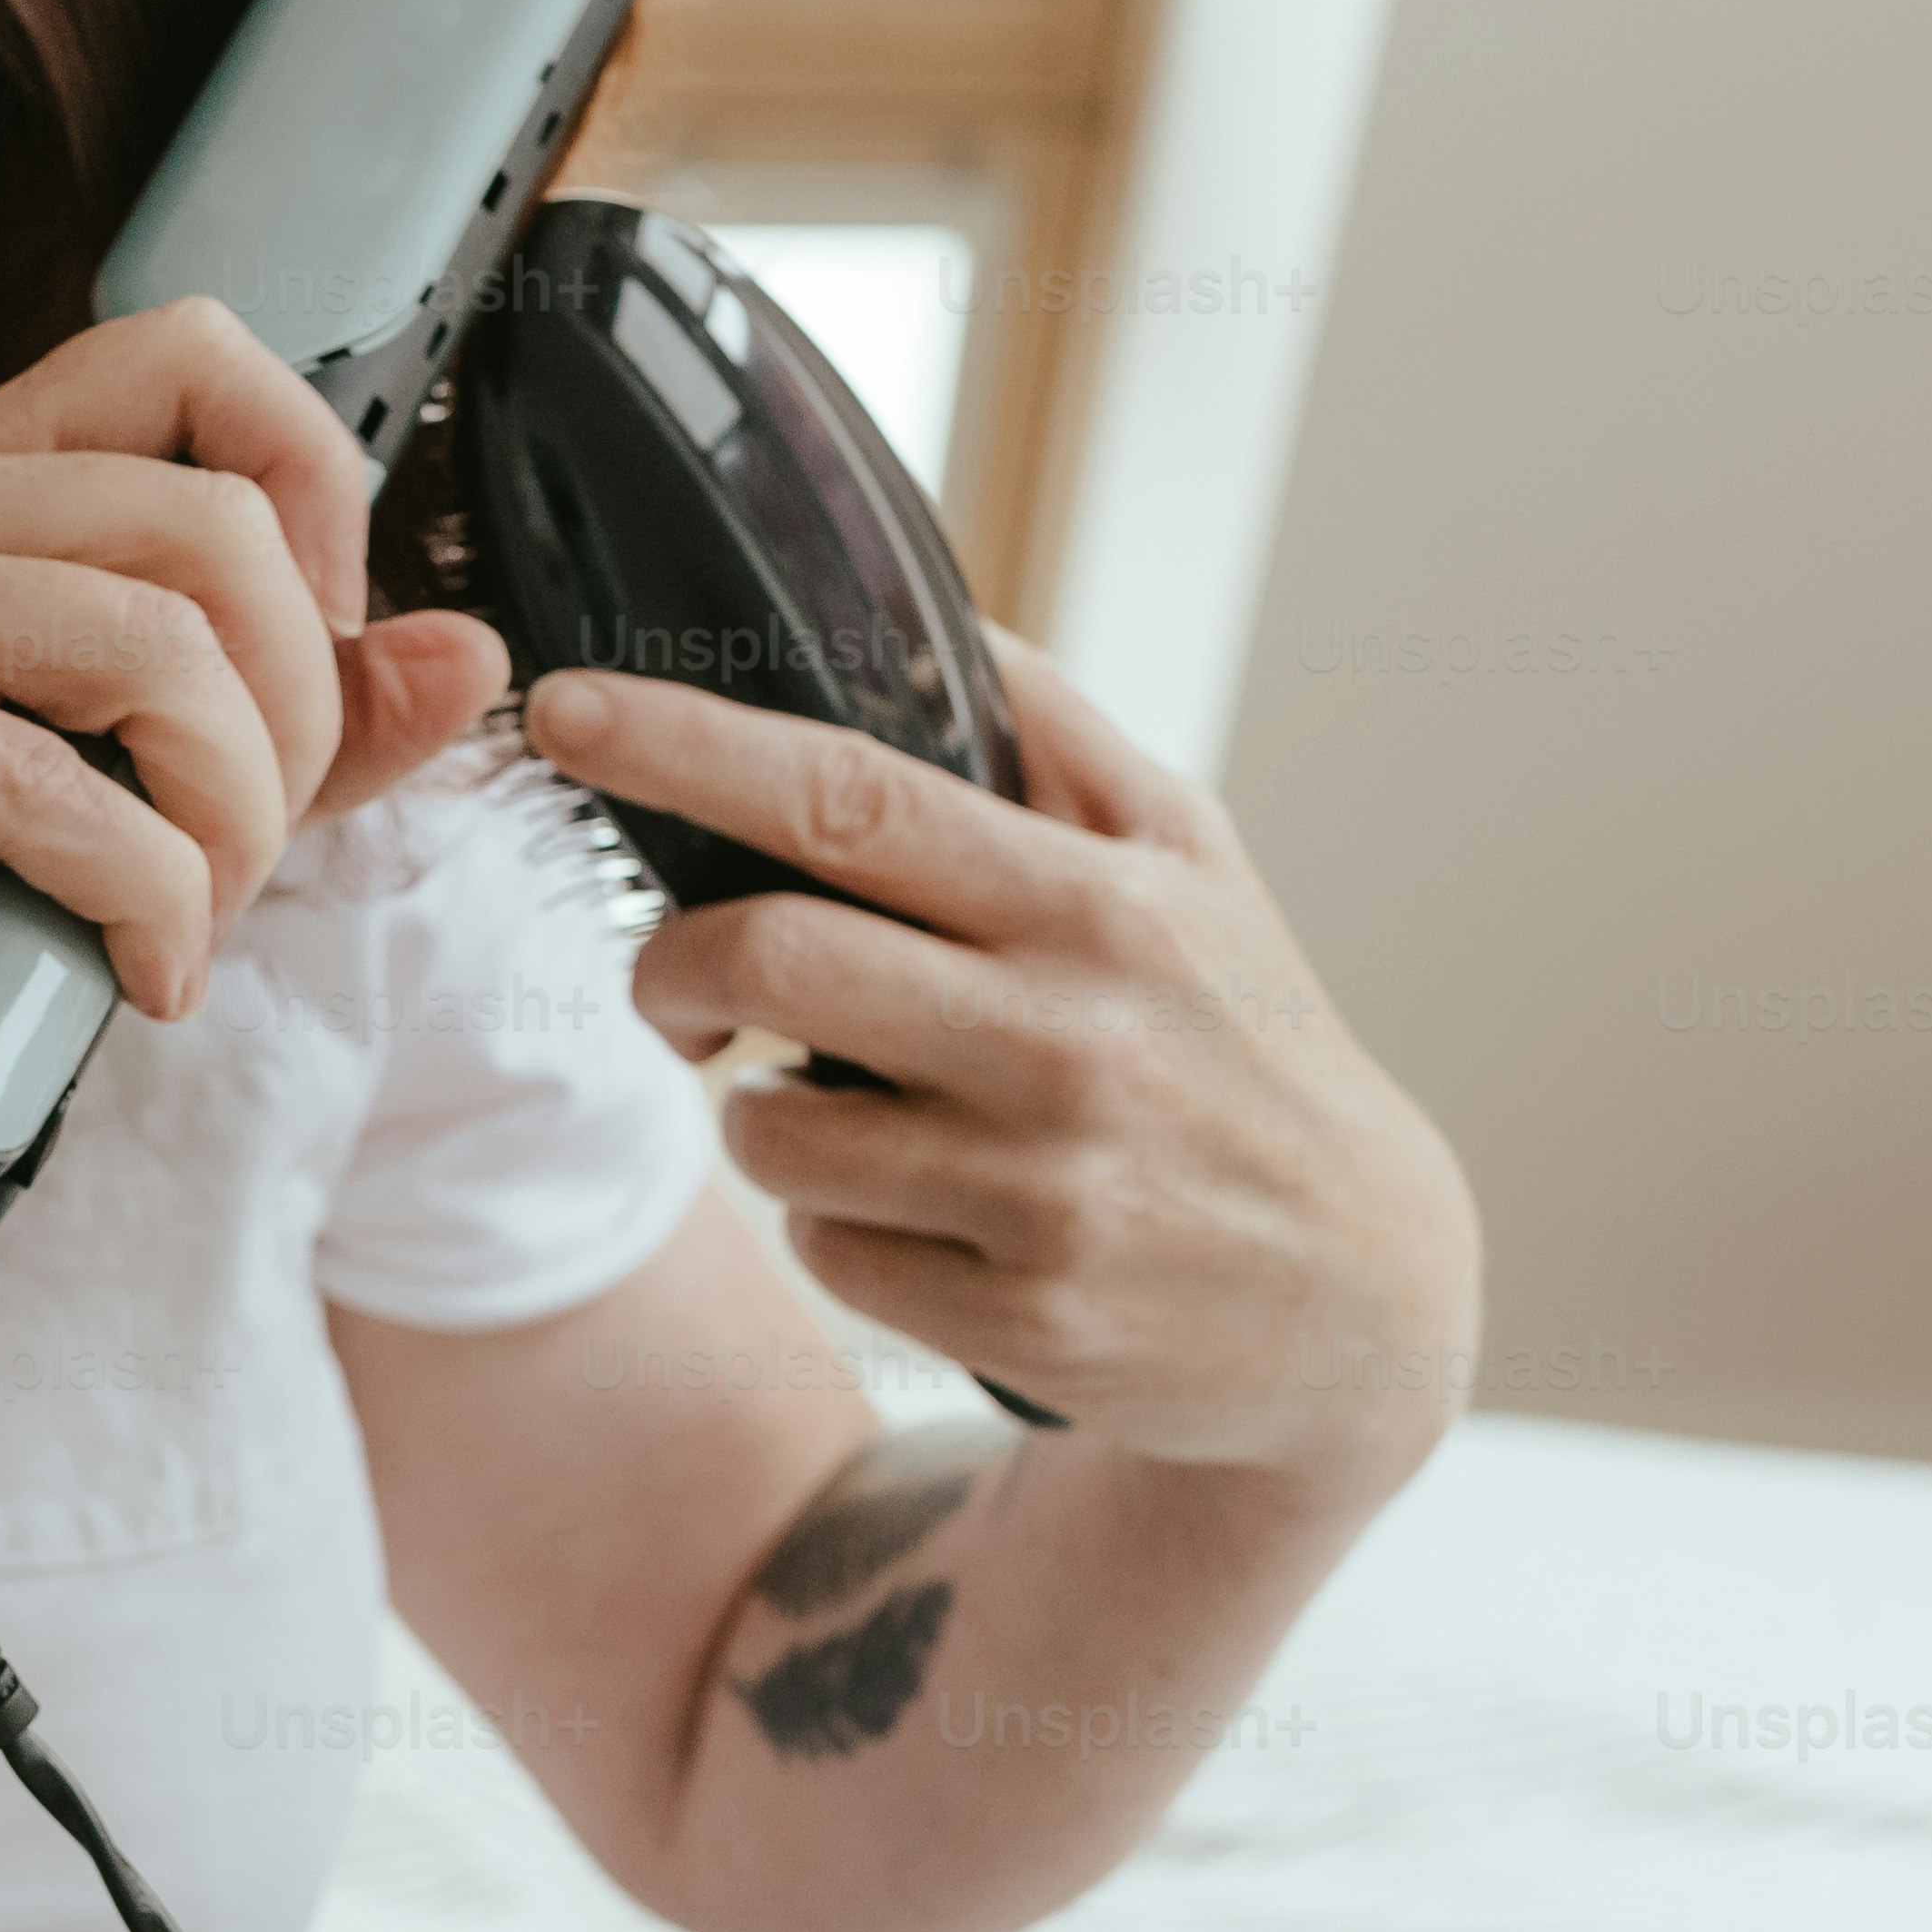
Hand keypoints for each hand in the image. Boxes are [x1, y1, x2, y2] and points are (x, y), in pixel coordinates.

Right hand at [0, 296, 509, 1180]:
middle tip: (246, 856)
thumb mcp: (159, 797)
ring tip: (189, 922)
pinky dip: (147, 904)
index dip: (313, 491)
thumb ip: (310, 720)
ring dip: (229, 825)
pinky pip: (64, 793)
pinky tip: (135, 974)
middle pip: (211, 523)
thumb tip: (469, 651)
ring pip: (160, 649)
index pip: (193, 354)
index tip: (315, 658)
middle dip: (291, 722)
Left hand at [520, 629, 1479, 1484]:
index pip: (851, 800)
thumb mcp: (1194, 866)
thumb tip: (928, 612)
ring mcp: (1047, 1192)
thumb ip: (1059, 737)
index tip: (568, 710)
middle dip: (673, 965)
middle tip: (679, 981)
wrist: (1362, 1297)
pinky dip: (836, 1226)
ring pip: (772, 1130)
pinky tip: (924, 1211)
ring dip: (761, 1114)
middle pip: (771, 957)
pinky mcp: (1024, 1319)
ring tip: (846, 1106)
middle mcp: (1072, 1040)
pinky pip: (826, 1254)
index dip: (687, 748)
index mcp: (1097, 905)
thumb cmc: (1246, 1045)